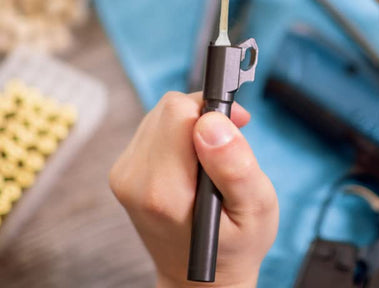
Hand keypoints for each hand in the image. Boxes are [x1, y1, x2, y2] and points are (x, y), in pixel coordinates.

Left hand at [110, 91, 277, 287]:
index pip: (179, 112)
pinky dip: (179, 135)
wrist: (199, 278)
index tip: (237, 128)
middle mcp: (134, 180)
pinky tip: (193, 161)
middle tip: (228, 147)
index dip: (214, 111)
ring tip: (211, 160)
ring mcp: (125, 175)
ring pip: (162, 113)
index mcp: (164, 191)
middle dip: (204, 118)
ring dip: (192, 127)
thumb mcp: (254, 208)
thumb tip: (211, 123)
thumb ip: (235, 165)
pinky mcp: (124, 170)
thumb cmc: (234, 246)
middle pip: (170, 108)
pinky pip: (155, 126)